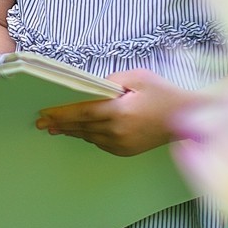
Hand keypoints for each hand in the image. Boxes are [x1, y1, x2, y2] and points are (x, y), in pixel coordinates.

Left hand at [35, 68, 198, 156]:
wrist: (186, 118)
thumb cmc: (163, 94)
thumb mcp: (138, 77)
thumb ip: (112, 81)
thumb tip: (93, 88)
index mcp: (119, 112)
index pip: (82, 112)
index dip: (61, 114)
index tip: (44, 114)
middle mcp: (118, 131)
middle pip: (82, 127)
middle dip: (60, 124)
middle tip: (41, 123)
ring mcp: (122, 144)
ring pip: (89, 137)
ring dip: (72, 131)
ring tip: (55, 127)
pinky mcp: (126, 150)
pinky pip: (101, 143)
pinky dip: (89, 136)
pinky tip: (80, 131)